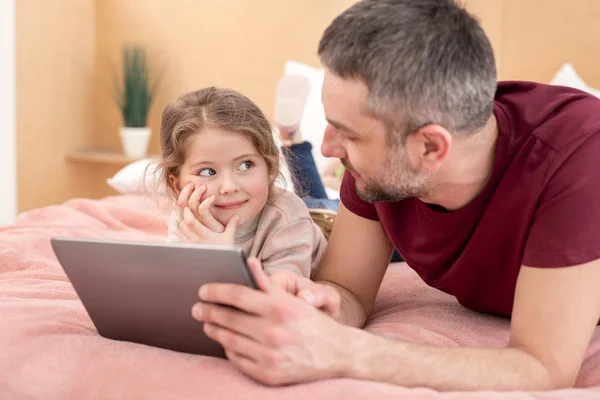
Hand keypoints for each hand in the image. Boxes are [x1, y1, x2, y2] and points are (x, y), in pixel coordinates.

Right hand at [177, 183, 225, 232]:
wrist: (226, 243)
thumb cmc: (218, 231)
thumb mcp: (210, 217)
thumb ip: (206, 206)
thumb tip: (207, 190)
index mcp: (192, 217)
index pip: (181, 202)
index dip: (183, 192)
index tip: (191, 184)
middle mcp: (193, 219)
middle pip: (182, 203)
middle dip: (185, 191)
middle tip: (193, 184)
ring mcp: (199, 221)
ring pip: (191, 204)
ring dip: (196, 194)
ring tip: (204, 187)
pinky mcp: (208, 223)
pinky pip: (203, 209)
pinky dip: (207, 201)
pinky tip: (213, 197)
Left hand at [192, 258, 358, 384]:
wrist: (336, 355)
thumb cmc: (311, 323)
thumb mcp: (293, 299)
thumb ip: (267, 282)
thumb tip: (249, 261)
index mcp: (279, 308)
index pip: (237, 295)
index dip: (216, 292)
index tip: (203, 290)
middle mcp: (273, 331)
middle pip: (228, 318)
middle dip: (208, 311)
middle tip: (196, 308)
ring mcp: (269, 355)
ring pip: (229, 340)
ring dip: (214, 330)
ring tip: (207, 323)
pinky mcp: (267, 374)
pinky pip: (237, 360)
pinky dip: (228, 349)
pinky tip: (226, 342)